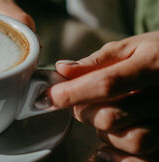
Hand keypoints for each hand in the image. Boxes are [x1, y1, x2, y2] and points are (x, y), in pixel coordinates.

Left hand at [50, 32, 158, 157]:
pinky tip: (107, 147)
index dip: (73, 93)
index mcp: (152, 65)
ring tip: (102, 115)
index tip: (49, 96)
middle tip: (80, 101)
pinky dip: (120, 158)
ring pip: (130, 140)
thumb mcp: (133, 46)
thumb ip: (98, 60)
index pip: (105, 83)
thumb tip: (63, 69)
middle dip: (85, 111)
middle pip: (111, 116)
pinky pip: (145, 160)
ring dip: (103, 132)